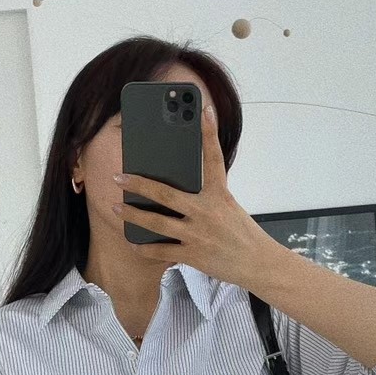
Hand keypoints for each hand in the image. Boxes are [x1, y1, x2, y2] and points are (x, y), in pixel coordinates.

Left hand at [112, 104, 265, 285]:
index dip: (209, 133)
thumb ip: (206, 198)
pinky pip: (161, 251)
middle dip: (139, 184)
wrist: (258, 263)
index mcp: (219, 195)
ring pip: (157, 223)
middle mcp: (207, 212)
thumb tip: (175, 193)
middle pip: (166, 194)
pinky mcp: (193, 255)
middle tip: (119, 176)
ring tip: (117, 207)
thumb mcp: (229, 208)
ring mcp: (198, 234)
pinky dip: (144, 248)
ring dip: (133, 214)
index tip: (203, 111)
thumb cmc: (242, 235)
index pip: (213, 159)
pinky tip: (133, 243)